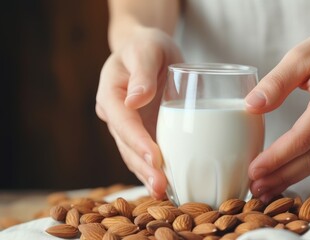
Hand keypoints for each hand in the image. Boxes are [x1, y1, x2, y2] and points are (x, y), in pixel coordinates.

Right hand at [96, 27, 182, 198]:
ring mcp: (130, 126)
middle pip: (126, 145)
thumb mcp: (146, 49)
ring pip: (135, 155)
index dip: (137, 141)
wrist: (148, 51)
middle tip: (162, 186)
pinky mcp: (144, 132)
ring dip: (149, 175)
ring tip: (165, 192)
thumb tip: (135, 98)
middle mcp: (116, 114)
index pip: (122, 121)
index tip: (155, 158)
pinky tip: (170, 184)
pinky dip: (157, 169)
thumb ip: (142, 72)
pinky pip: (148, 153)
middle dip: (143, 167)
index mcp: (111, 93)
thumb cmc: (147, 46)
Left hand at [246, 27, 309, 201]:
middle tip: (256, 189)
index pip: (302, 139)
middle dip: (281, 175)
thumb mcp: (302, 55)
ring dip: (293, 176)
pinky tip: (290, 173)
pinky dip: (309, 167)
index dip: (276, 158)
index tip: (254, 171)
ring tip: (267, 188)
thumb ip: (276, 83)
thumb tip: (250, 107)